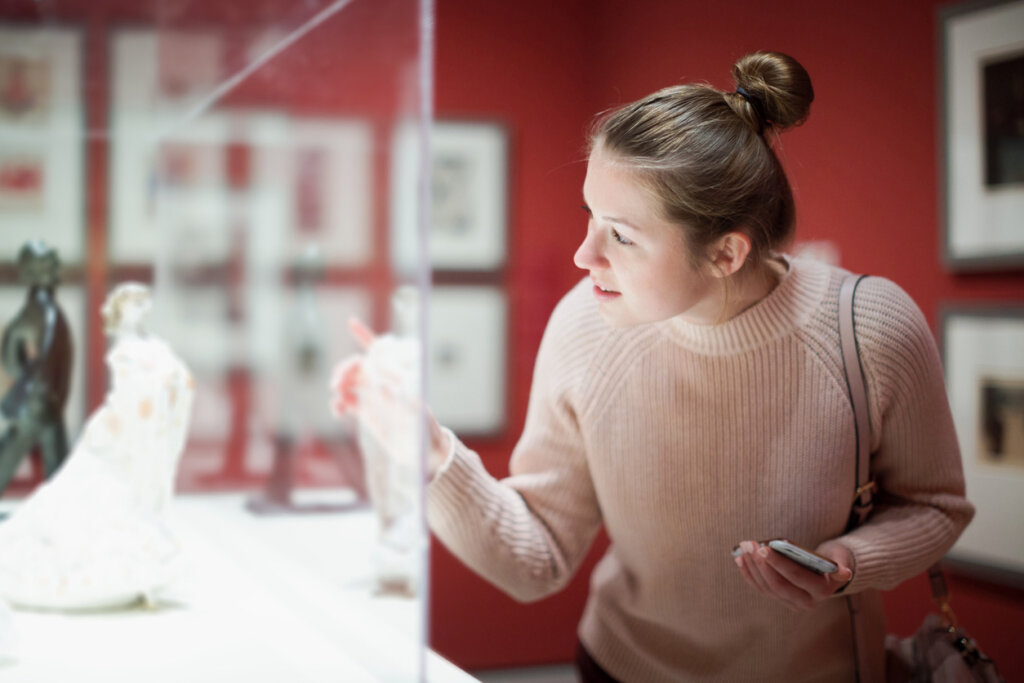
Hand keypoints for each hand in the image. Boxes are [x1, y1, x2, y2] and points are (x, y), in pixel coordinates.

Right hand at [330, 319, 450, 476]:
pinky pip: (347, 400)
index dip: (366, 336)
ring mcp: (374, 395)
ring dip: (340, 383)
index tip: (351, 323)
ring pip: (350, 381)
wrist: (423, 453)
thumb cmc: (425, 430)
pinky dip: (338, 402)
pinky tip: (338, 412)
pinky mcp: (366, 410)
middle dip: (345, 368)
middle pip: (359, 365)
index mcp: (397, 376)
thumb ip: (401, 400)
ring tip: (337, 396)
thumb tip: (382, 385)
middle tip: (337, 383)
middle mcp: (384, 381)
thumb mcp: (417, 415)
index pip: (381, 351)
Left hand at [733, 539, 853, 610]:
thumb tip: (844, 572)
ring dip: (752, 567)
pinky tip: (741, 559)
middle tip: (750, 545)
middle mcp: (807, 602)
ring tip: (744, 547)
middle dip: (761, 564)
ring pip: (767, 588)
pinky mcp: (781, 600)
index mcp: (822, 591)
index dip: (779, 563)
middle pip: (778, 585)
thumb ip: (841, 565)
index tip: (764, 548)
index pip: (796, 577)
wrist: (830, 573)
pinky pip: (761, 589)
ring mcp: (792, 603)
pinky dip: (749, 574)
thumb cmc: (834, 559)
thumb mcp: (841, 558)